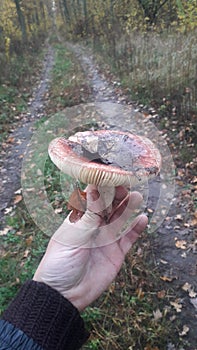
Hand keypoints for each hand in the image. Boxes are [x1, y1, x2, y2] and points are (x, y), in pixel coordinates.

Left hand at [33, 186, 147, 310]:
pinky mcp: (116, 253)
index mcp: (79, 219)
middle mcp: (93, 226)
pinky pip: (128, 238)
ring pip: (120, 219)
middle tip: (126, 185)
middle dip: (117, 194)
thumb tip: (96, 188)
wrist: (63, 295)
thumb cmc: (59, 262)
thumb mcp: (74, 236)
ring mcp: (106, 239)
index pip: (92, 198)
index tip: (112, 173)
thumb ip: (90, 215)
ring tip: (136, 196)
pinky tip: (143, 218)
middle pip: (109, 206)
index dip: (102, 186)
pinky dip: (136, 228)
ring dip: (128, 207)